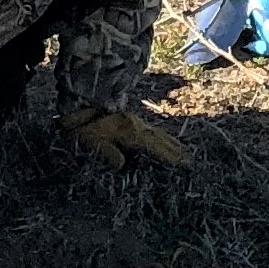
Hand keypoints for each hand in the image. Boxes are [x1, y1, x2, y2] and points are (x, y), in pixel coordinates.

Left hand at [61, 107, 192, 169]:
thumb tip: (120, 164)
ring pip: (158, 133)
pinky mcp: (130, 119)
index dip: (169, 155)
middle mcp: (135, 124)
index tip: (183, 164)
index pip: (153, 145)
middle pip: (160, 139)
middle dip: (176, 151)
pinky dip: (162, 137)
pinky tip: (166, 142)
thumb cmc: (82, 127)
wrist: (77, 103)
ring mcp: (134, 120)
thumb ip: (105, 151)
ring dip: (172, 143)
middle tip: (191, 162)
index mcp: (128, 130)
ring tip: (186, 153)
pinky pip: (151, 130)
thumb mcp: (89, 140)